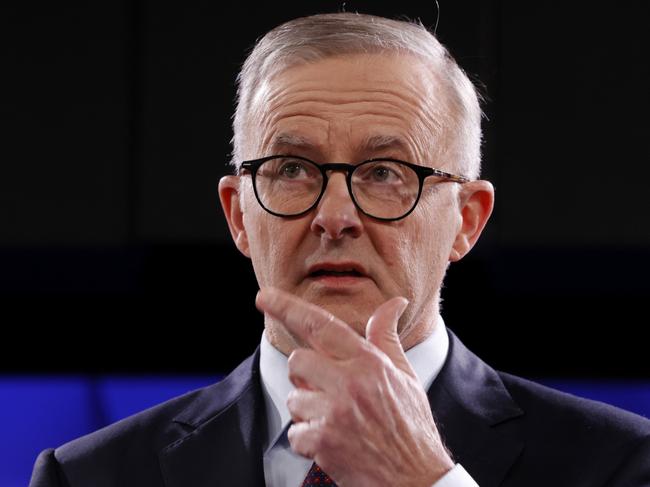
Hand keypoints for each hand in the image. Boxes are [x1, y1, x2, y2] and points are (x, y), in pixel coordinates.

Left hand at [255, 287, 454, 486]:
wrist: (416, 478)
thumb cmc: (411, 426)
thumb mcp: (404, 376)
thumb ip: (386, 337)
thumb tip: (392, 303)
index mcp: (369, 362)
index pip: (321, 325)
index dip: (288, 308)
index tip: (264, 297)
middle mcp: (350, 382)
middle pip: (297, 361)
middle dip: (304, 375)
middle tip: (325, 391)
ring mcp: (335, 412)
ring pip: (293, 397)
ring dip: (307, 411)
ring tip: (336, 422)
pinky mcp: (324, 442)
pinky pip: (294, 432)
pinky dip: (307, 441)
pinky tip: (332, 443)